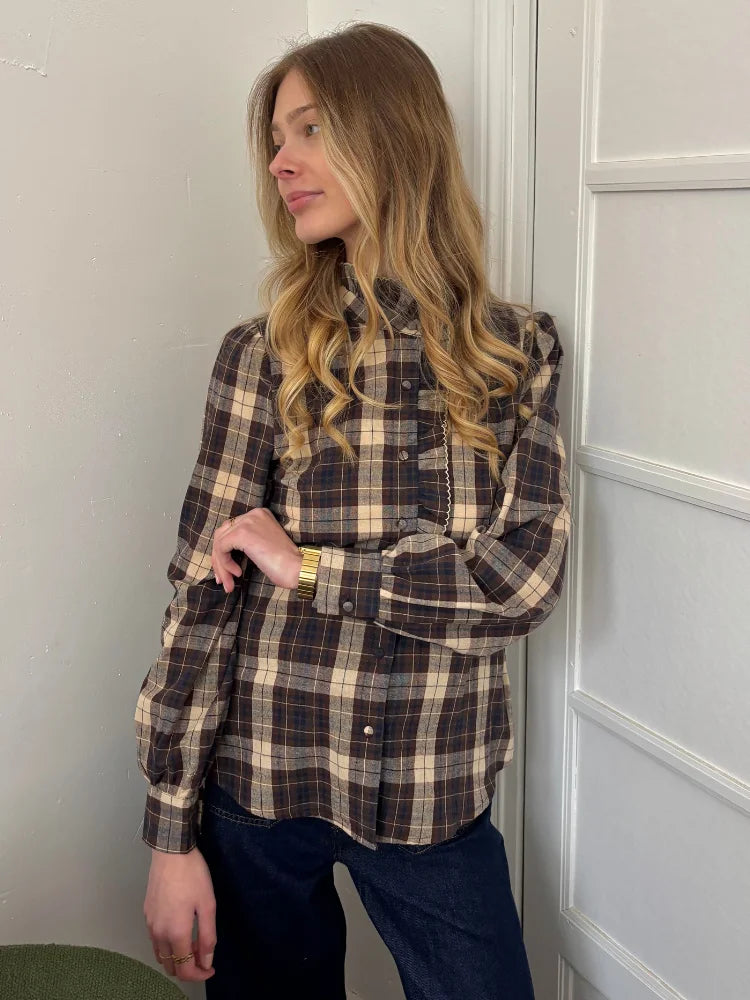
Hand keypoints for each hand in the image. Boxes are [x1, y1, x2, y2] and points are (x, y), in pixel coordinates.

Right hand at [144, 846, 215, 983]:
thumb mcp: (208, 905)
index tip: (211, 968)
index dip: (199, 975)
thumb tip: (207, 961)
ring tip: (193, 942)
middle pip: (170, 966)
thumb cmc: (193, 876)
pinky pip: (155, 941)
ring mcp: (150, 924)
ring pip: (161, 955)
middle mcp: (158, 934)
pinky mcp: (146, 914)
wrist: (171, 852)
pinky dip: (167, 945)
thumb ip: (207, 936)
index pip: (184, 970)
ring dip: (176, 957)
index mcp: (175, 933)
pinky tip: (179, 930)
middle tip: (203, 953)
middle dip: (188, 967)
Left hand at [211, 507, 302, 592]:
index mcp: (259, 515)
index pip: (231, 530)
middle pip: (223, 534)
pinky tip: (237, 573)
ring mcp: (247, 522)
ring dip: (221, 565)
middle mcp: (253, 514)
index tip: (226, 572)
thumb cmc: (284, 564)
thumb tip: (220, 555)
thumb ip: (244, 543)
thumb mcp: (262, 546)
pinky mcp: (242, 533)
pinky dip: (224, 563)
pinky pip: (221, 548)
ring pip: (220, 542)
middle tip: (222, 579)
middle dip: (219, 559)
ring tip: (229, 582)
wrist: (297, 568)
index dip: (224, 552)